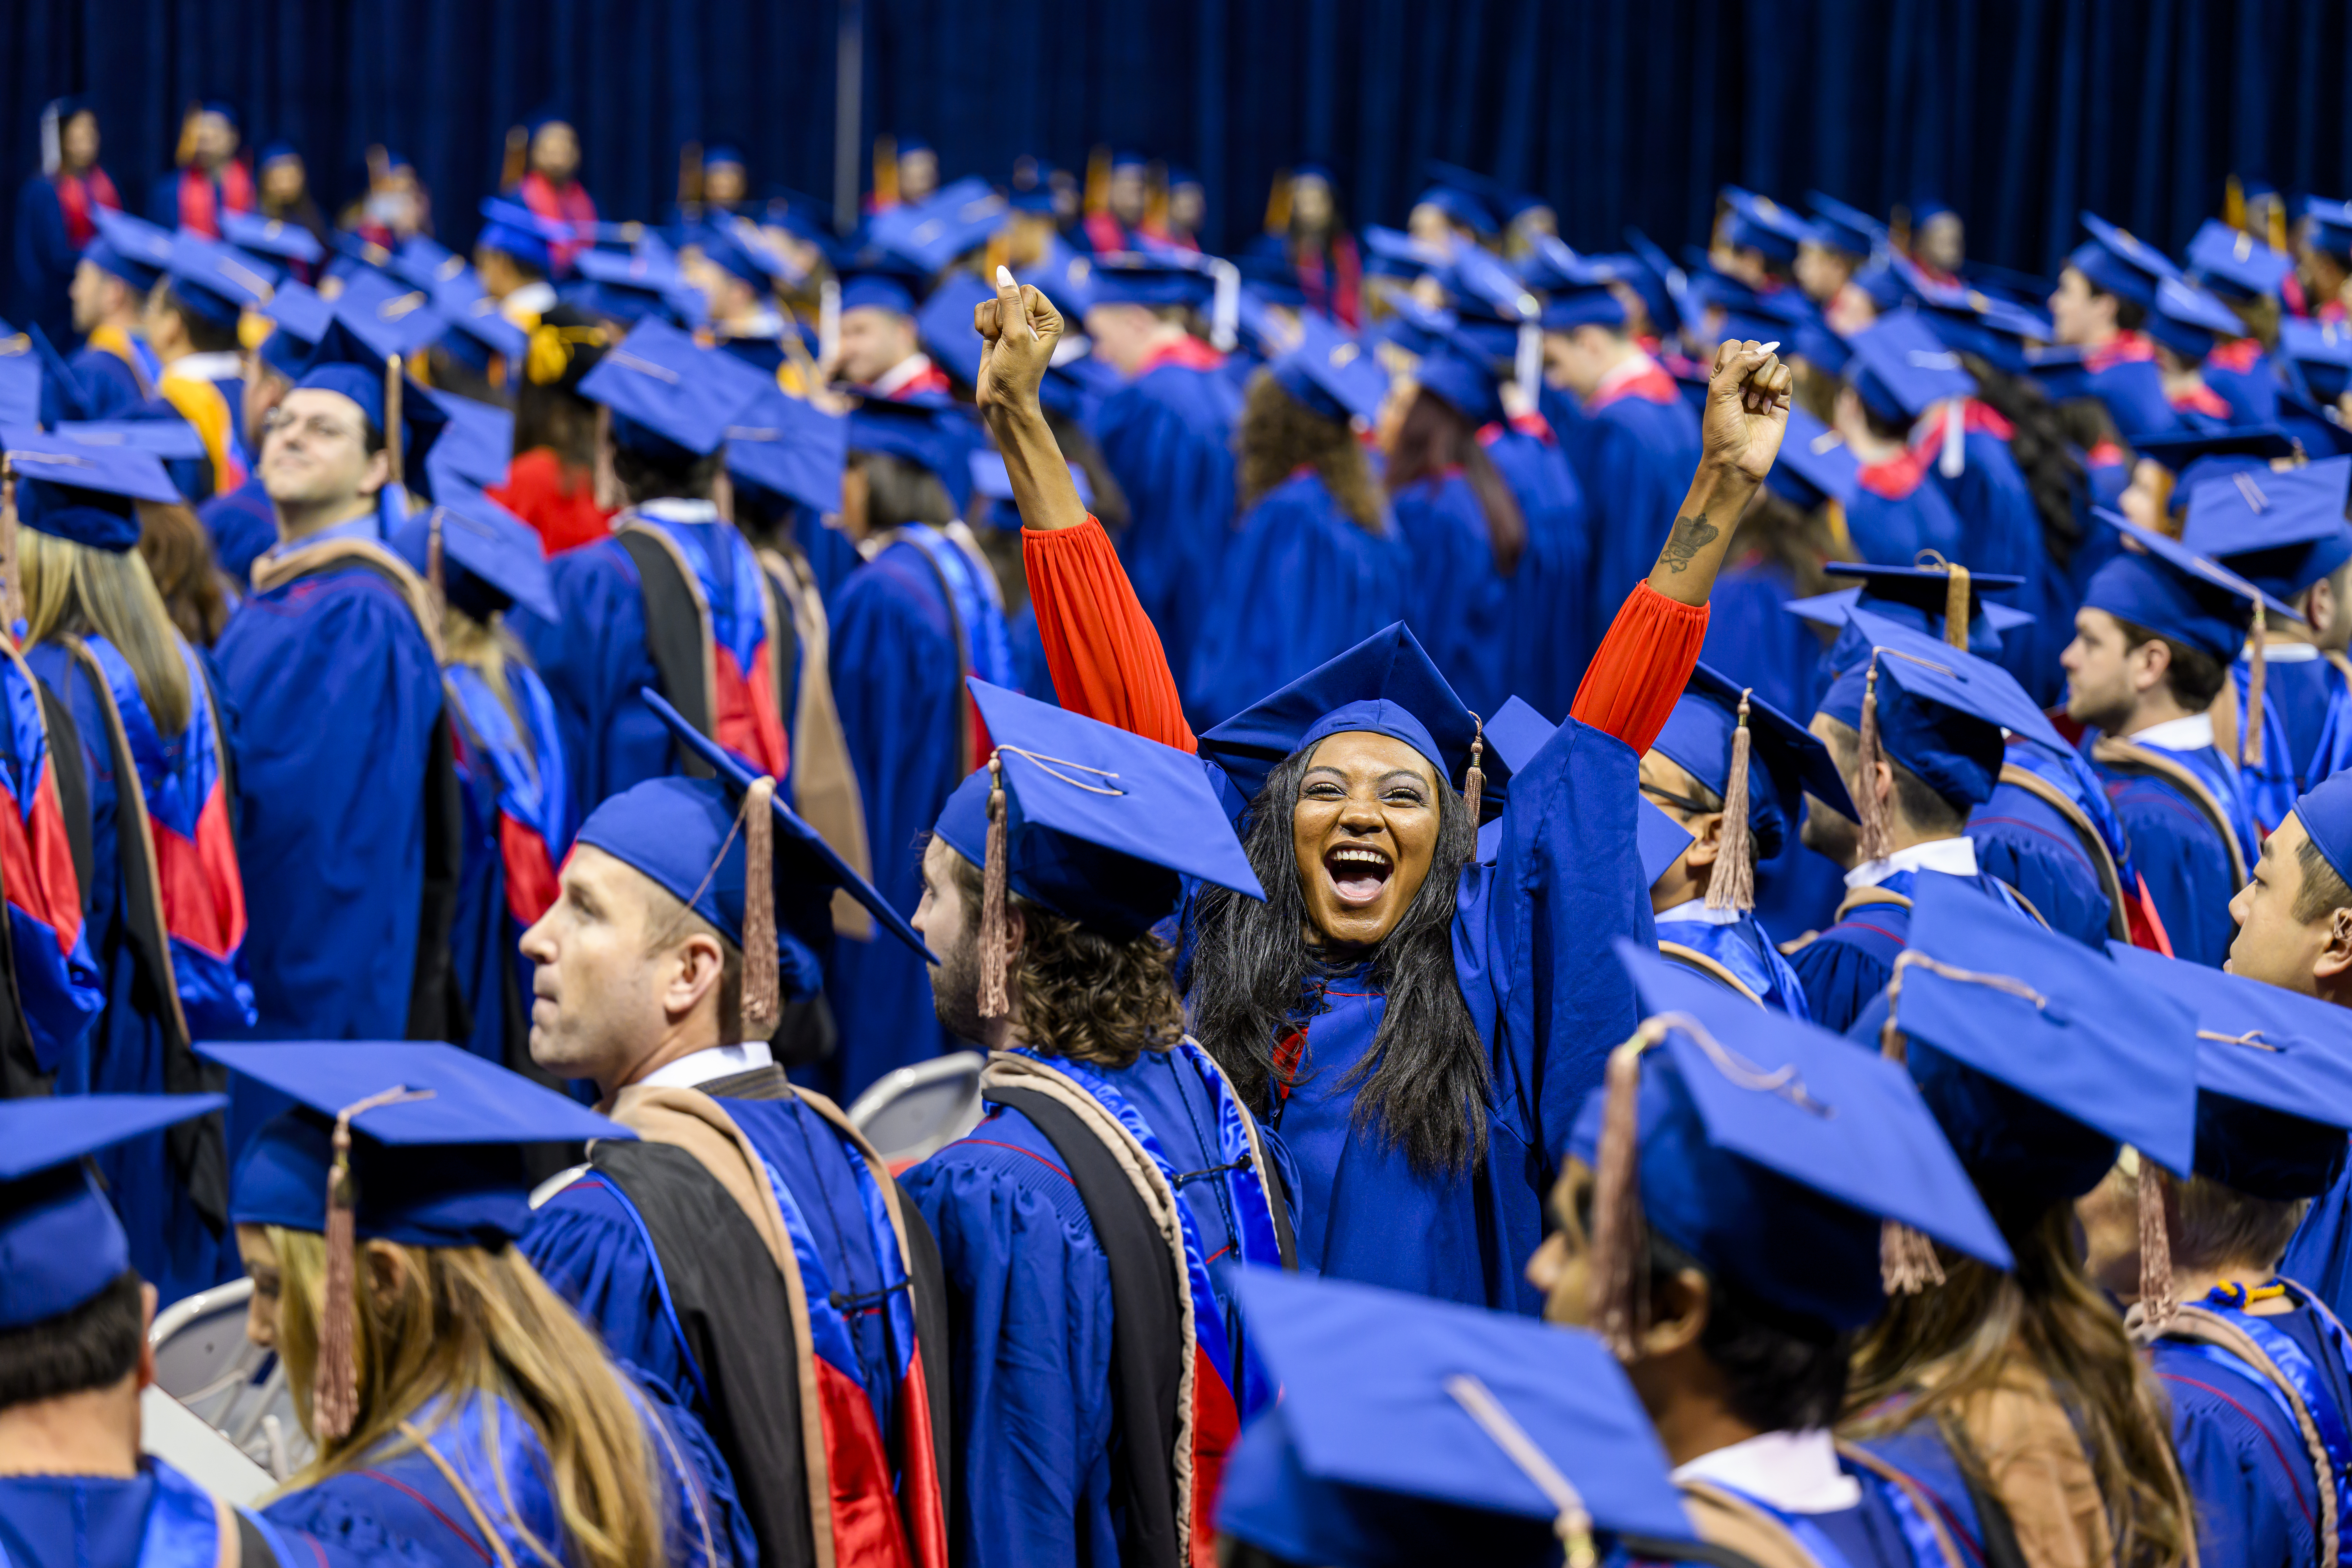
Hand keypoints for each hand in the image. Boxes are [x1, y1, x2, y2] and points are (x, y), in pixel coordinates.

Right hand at [973, 266, 1062, 424]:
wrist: (1001, 401)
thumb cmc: (1016, 373)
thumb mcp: (1016, 335)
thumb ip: (1009, 301)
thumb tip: (1002, 271)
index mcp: (1050, 317)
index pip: (1025, 290)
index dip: (1017, 312)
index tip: (1021, 337)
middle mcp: (1034, 318)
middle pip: (1006, 295)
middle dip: (1001, 319)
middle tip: (1007, 344)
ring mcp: (1013, 323)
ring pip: (991, 302)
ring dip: (990, 325)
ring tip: (999, 345)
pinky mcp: (995, 329)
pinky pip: (982, 311)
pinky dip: (981, 327)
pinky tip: (988, 343)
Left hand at [1699, 338, 1793, 482]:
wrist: (1736, 459)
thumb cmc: (1722, 429)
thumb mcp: (1719, 390)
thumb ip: (1739, 363)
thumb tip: (1766, 350)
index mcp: (1723, 375)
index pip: (1733, 346)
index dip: (1735, 356)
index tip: (1728, 380)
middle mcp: (1744, 379)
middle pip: (1755, 349)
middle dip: (1749, 368)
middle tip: (1741, 395)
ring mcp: (1764, 387)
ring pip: (1772, 360)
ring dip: (1761, 381)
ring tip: (1752, 405)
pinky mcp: (1781, 398)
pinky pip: (1785, 374)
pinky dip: (1775, 387)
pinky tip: (1766, 408)